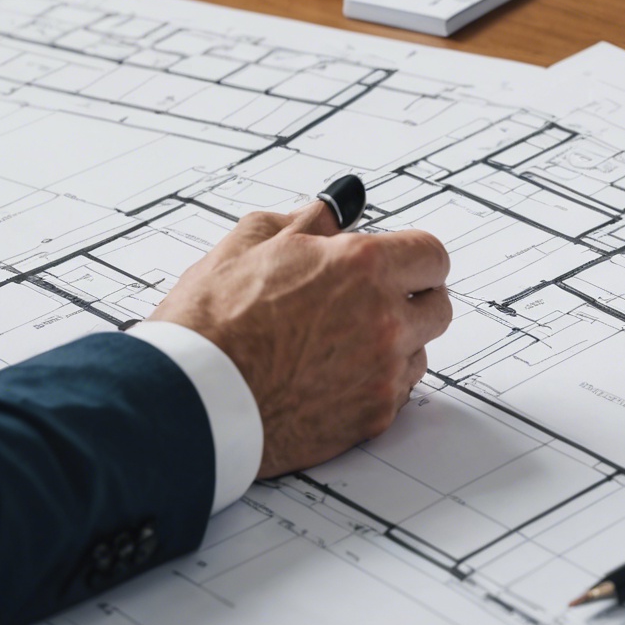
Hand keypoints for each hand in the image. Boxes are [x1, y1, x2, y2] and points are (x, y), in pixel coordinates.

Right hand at [149, 202, 451, 476]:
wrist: (187, 402)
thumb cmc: (209, 324)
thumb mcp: (248, 244)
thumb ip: (308, 221)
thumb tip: (337, 206)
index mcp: (361, 267)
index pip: (432, 255)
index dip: (411, 258)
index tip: (395, 264)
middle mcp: (385, 320)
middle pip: (438, 306)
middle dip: (411, 300)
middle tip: (369, 303)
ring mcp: (382, 373)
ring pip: (419, 352)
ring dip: (394, 345)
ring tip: (337, 344)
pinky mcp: (372, 417)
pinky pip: (397, 393)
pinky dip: (374, 383)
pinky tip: (330, 377)